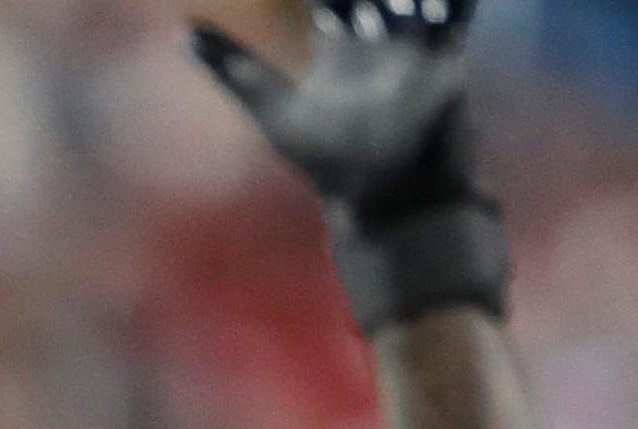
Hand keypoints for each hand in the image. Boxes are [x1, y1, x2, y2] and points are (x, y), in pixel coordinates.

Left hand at [190, 1, 508, 328]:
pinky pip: (453, 15)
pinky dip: (450, 3)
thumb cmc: (328, 162)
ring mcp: (412, 48)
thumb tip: (184, 32)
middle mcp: (375, 43)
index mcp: (338, 49)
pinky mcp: (445, 57)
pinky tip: (437, 1)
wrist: (387, 198)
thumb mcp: (274, 109)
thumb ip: (234, 69)